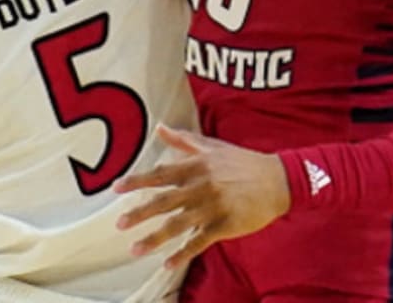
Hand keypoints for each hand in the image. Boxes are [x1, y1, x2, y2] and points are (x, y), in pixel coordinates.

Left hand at [114, 125, 290, 269]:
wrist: (276, 179)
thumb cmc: (241, 161)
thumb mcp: (212, 146)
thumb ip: (183, 140)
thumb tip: (159, 127)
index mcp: (196, 166)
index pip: (160, 174)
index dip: (137, 181)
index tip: (116, 188)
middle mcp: (201, 186)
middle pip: (164, 202)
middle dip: (140, 213)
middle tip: (119, 224)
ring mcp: (213, 207)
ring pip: (178, 225)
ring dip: (154, 238)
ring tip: (134, 249)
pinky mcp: (225, 226)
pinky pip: (199, 242)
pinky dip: (182, 254)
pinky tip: (167, 263)